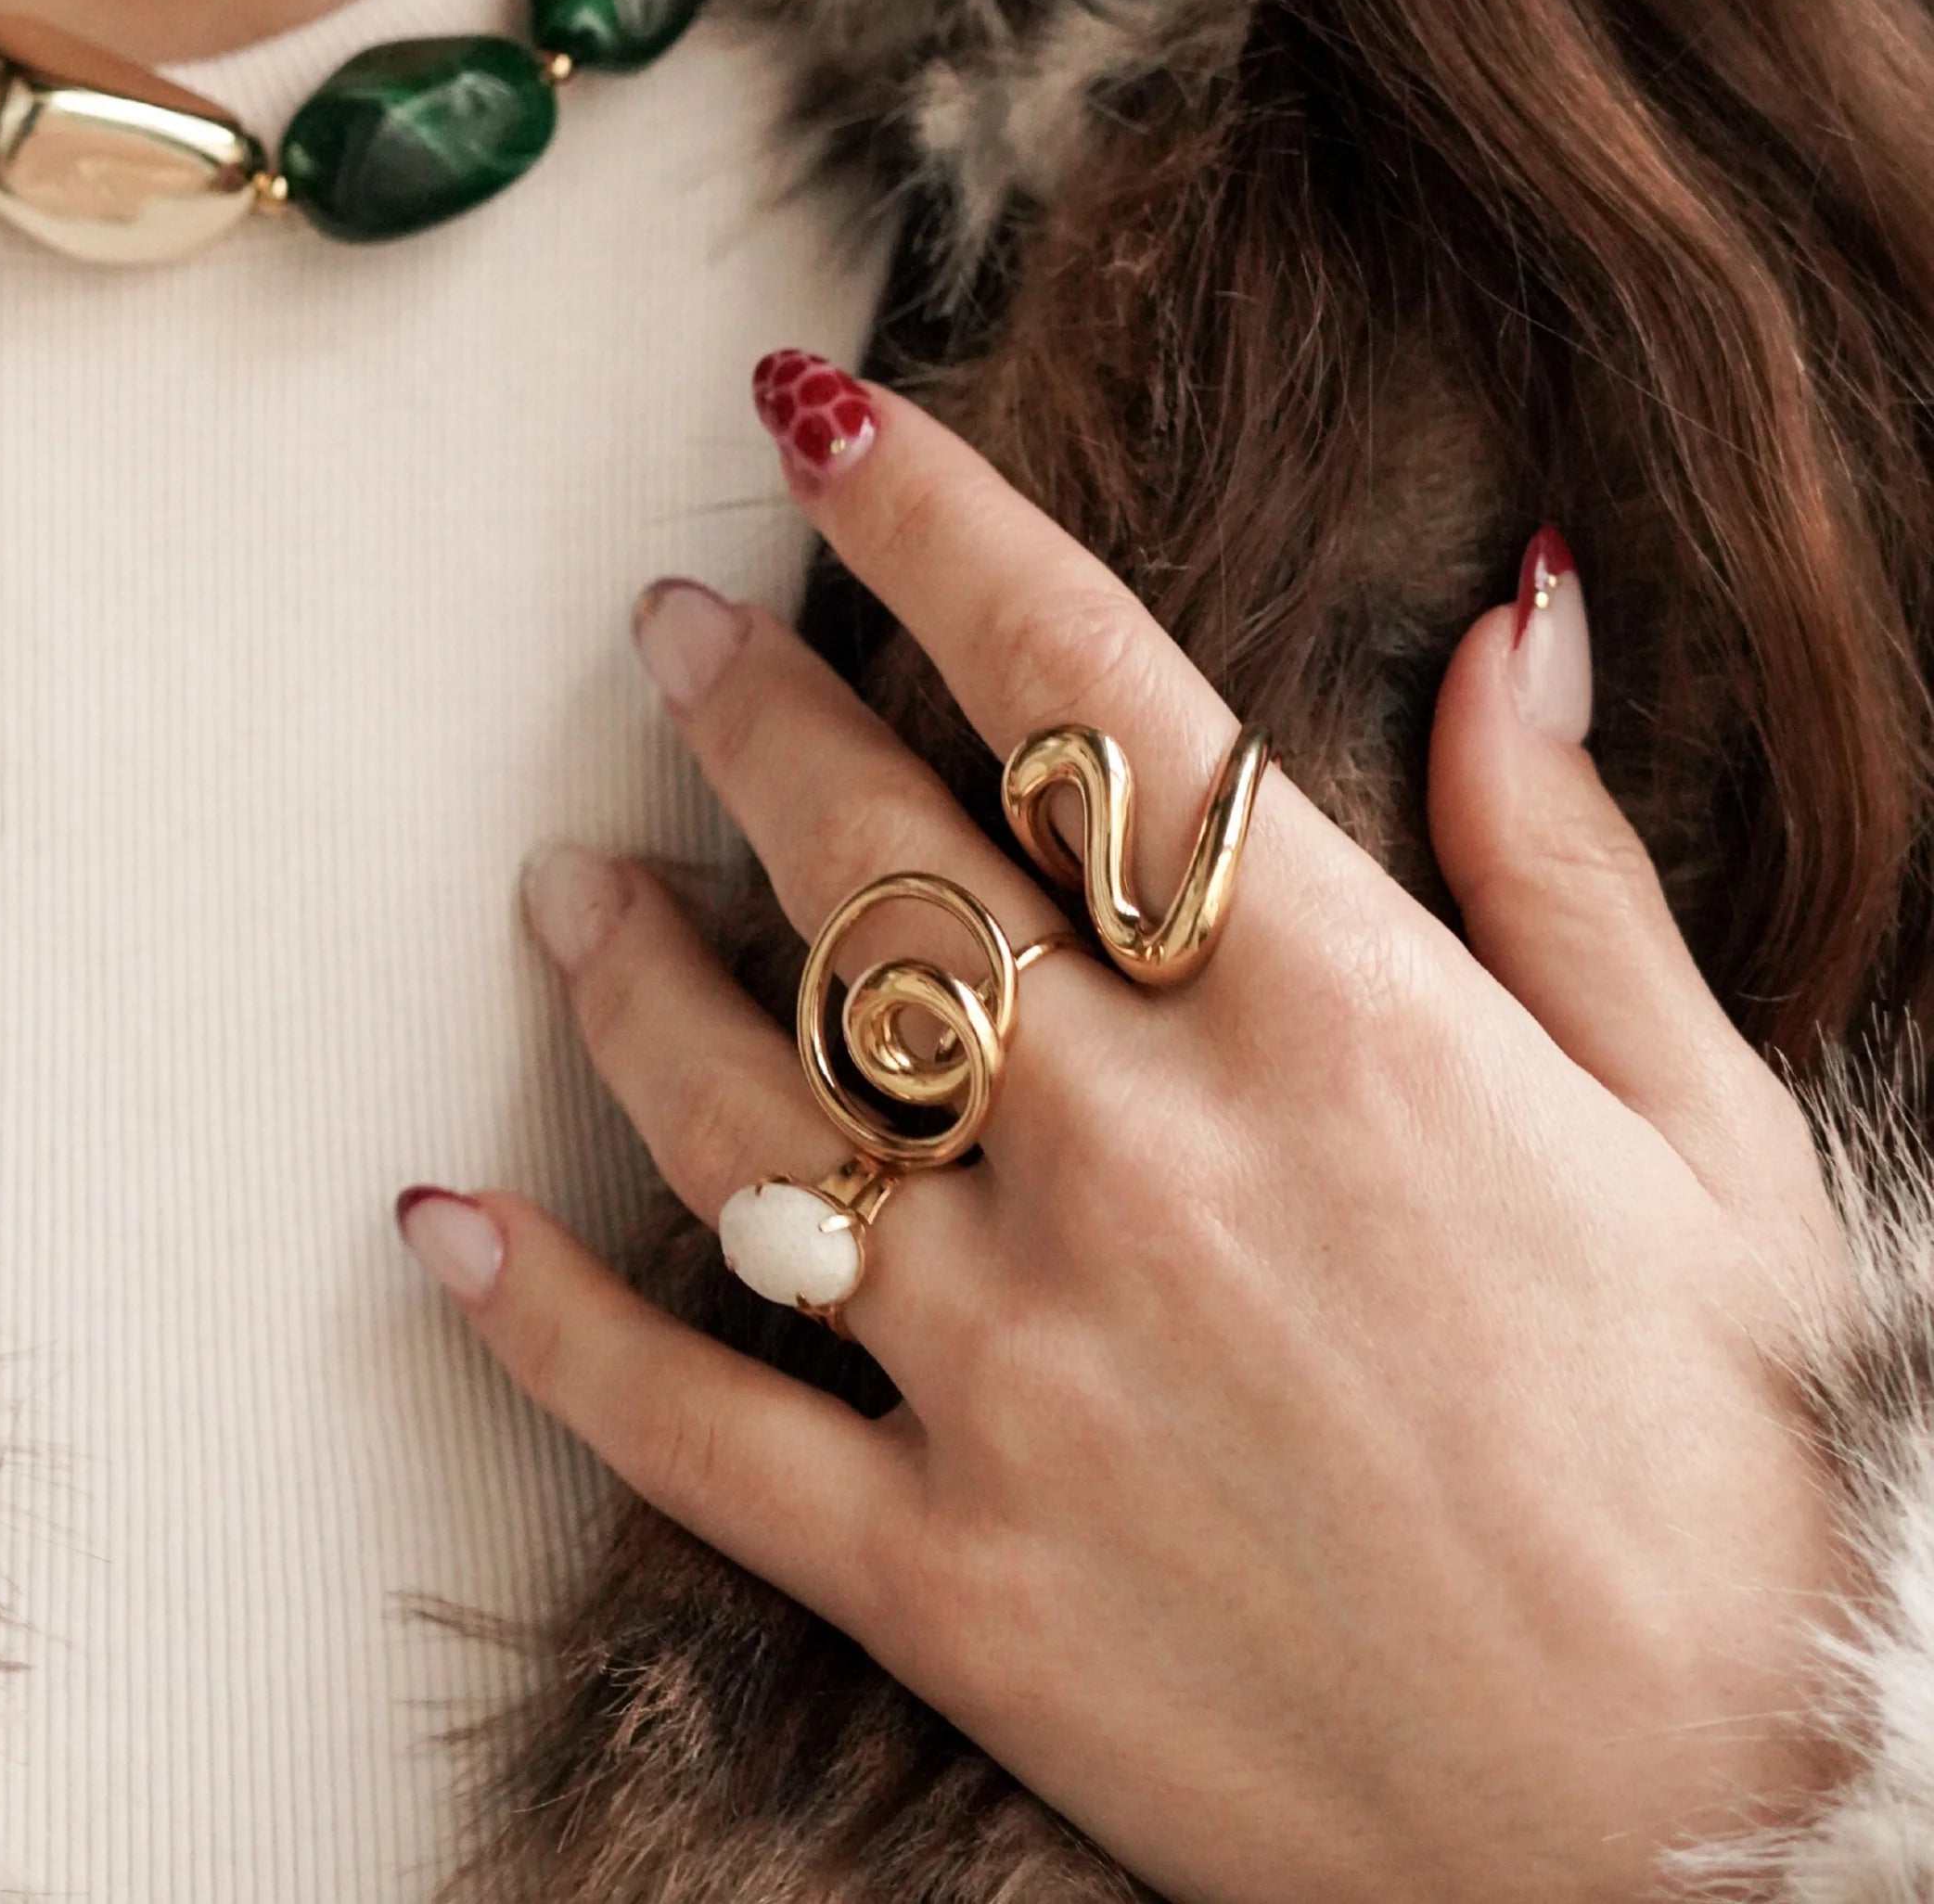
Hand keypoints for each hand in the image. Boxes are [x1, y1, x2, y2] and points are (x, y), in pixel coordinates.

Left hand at [404, 366, 1847, 1903]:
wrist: (1731, 1845)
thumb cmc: (1727, 1469)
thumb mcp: (1705, 1138)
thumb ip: (1568, 860)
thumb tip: (1509, 599)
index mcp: (1337, 1025)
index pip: (1078, 688)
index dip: (928, 515)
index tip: (818, 411)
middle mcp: (1146, 1161)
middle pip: (869, 861)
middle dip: (745, 707)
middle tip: (667, 627)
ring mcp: (1022, 1369)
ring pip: (739, 1106)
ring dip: (621, 970)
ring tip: (564, 882)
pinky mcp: (947, 1573)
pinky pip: (687, 1426)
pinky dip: (544, 1324)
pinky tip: (441, 1225)